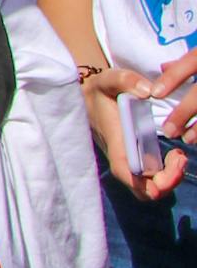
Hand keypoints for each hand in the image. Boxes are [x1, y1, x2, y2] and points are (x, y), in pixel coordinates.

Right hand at [88, 63, 187, 199]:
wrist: (88, 98)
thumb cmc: (100, 91)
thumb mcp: (109, 79)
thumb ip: (127, 81)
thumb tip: (148, 92)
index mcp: (115, 139)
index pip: (123, 169)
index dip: (140, 183)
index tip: (158, 187)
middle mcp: (121, 156)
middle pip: (140, 188)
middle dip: (165, 183)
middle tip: (180, 158)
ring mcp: (129, 161)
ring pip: (148, 187)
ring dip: (169, 179)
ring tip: (179, 157)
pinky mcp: (136, 160)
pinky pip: (152, 179)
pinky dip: (167, 173)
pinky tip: (174, 156)